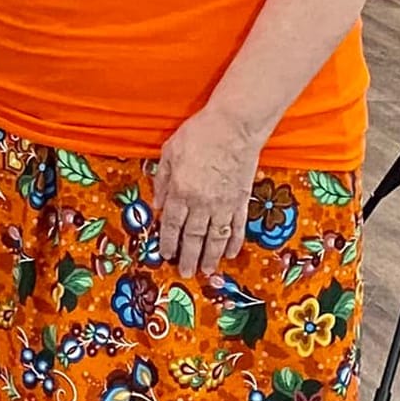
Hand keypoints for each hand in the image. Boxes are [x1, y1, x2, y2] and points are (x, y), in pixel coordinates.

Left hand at [152, 105, 260, 276]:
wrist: (233, 127)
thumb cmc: (197, 135)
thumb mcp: (169, 152)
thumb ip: (162, 180)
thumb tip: (159, 205)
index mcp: (181, 190)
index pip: (172, 223)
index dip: (168, 241)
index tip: (166, 255)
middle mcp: (202, 202)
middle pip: (194, 236)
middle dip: (189, 257)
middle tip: (186, 273)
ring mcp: (224, 203)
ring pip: (216, 237)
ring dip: (210, 256)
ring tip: (206, 271)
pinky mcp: (241, 200)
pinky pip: (237, 227)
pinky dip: (234, 242)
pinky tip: (231, 253)